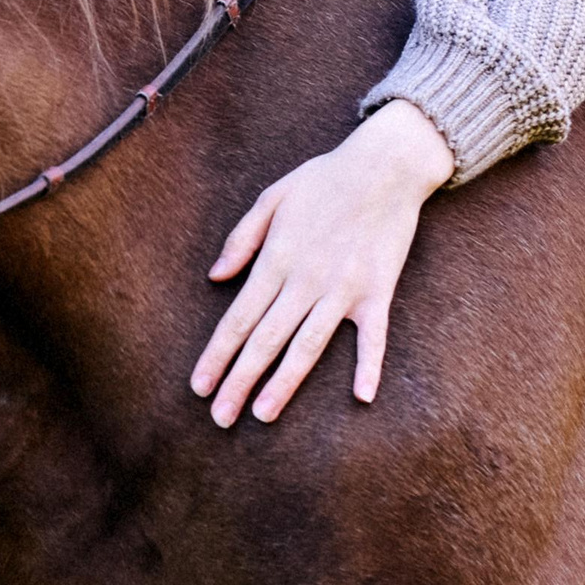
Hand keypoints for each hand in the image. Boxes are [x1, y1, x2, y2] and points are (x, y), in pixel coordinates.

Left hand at [190, 100, 454, 426]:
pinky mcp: (378, 291)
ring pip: (308, 346)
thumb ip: (241, 240)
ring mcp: (343, 289)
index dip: (216, 355)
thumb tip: (215, 278)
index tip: (200, 386)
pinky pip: (373, 336)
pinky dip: (369, 365)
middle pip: (265, 340)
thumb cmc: (323, 180)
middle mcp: (305, 280)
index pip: (237, 318)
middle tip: (220, 418)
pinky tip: (362, 396)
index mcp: (275, 259)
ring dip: (285, 383)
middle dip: (239, 381)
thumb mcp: (271, 198)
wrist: (384, 166)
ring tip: (263, 415)